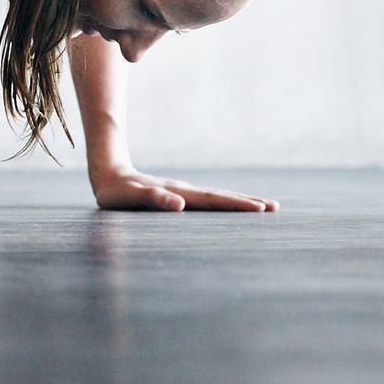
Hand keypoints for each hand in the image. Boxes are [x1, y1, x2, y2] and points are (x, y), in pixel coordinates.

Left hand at [91, 167, 279, 211]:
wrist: (108, 174)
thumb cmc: (116, 192)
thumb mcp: (129, 197)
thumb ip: (152, 199)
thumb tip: (179, 204)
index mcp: (177, 193)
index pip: (212, 200)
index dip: (236, 205)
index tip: (260, 209)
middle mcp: (184, 191)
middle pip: (221, 197)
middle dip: (247, 202)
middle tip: (275, 208)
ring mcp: (184, 192)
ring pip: (217, 197)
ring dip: (240, 201)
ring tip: (264, 206)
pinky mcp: (180, 195)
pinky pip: (208, 200)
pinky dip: (226, 203)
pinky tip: (234, 207)